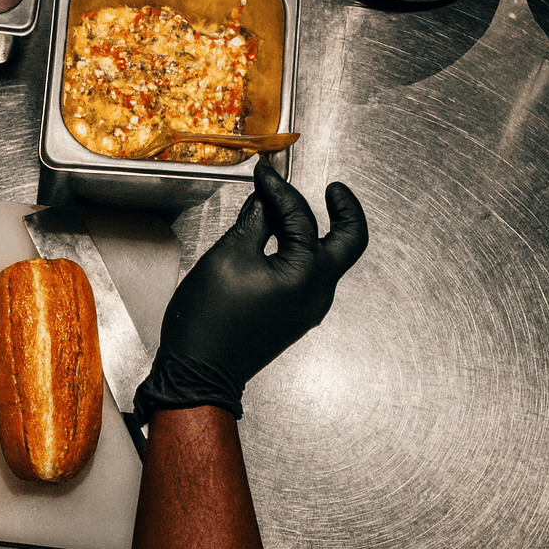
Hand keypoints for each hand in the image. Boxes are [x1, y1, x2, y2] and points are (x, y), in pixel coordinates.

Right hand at [134, 160, 368, 419]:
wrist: (200, 373)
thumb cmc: (209, 323)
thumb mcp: (227, 257)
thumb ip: (254, 222)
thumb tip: (265, 202)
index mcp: (306, 274)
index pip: (301, 216)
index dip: (279, 190)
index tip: (264, 175)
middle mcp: (318, 292)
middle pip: (349, 240)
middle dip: (345, 210)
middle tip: (334, 191)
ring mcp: (310, 307)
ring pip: (328, 258)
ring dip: (316, 231)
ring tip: (287, 212)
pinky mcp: (295, 316)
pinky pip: (310, 275)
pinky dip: (302, 252)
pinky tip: (278, 242)